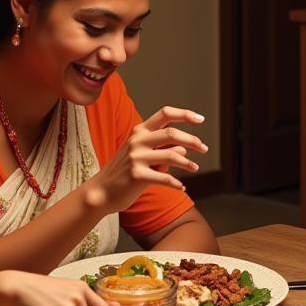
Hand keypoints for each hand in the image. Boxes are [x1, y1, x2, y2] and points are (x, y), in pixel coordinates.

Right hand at [91, 107, 207, 211]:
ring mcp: (136, 158)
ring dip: (188, 163)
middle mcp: (137, 141)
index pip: (164, 114)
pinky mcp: (137, 176)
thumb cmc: (125, 172)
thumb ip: (162, 149)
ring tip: (195, 168)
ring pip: (172, 155)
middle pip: (171, 133)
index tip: (200, 119)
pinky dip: (177, 183)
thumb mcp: (142, 155)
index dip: (184, 114)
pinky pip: (165, 178)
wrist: (101, 192)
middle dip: (192, 140)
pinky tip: (182, 187)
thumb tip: (183, 147)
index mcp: (139, 131)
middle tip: (204, 148)